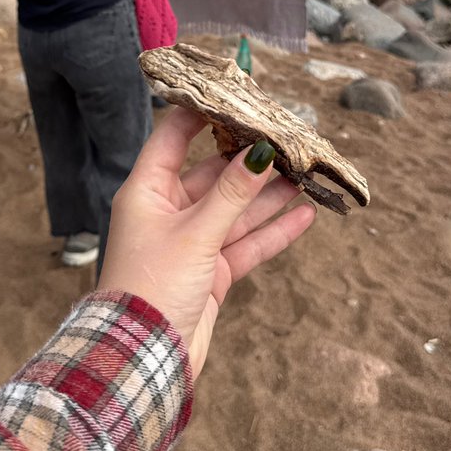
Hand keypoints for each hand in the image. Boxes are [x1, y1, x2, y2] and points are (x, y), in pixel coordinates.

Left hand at [98, 108, 315, 376]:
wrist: (143, 359)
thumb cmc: (152, 286)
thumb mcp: (196, 233)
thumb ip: (232, 193)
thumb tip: (260, 150)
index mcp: (148, 191)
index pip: (175, 137)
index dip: (203, 112)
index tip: (235, 90)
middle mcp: (169, 211)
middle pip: (215, 173)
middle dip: (251, 157)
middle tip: (288, 135)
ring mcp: (192, 242)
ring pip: (237, 208)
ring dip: (270, 192)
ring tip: (306, 170)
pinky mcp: (212, 273)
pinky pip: (247, 243)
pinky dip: (274, 230)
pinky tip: (305, 213)